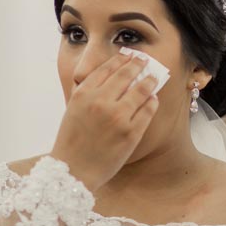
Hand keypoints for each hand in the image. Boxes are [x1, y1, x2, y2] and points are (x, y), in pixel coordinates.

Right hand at [50, 52, 159, 190]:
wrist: (72, 170)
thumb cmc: (72, 141)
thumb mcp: (73, 109)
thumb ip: (89, 92)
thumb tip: (112, 77)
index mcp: (84, 94)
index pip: (107, 69)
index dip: (121, 60)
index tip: (130, 55)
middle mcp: (101, 102)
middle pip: (126, 75)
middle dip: (139, 65)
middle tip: (146, 61)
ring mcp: (117, 117)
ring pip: (141, 91)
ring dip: (150, 81)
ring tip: (154, 78)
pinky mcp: (131, 132)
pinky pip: (147, 111)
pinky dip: (152, 103)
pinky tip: (153, 99)